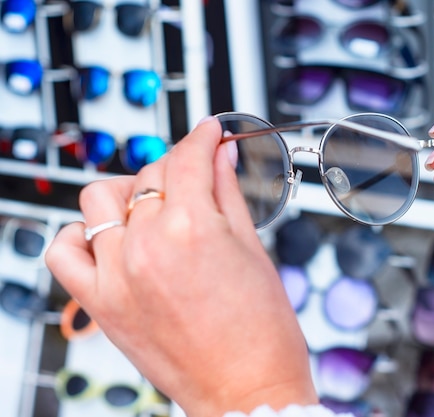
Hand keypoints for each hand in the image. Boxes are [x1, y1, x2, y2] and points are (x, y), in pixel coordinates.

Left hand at [45, 117, 317, 415]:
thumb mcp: (254, 251)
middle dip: (176, 166)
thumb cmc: (262, 334)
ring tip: (150, 208)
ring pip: (98, 199)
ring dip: (126, 193)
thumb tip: (221, 157)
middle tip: (193, 178)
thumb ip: (229, 194)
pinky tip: (108, 239)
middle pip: (148, 174)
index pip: (189, 157)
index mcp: (192, 228)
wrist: (247, 390)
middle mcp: (146, 246)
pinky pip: (63, 250)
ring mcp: (117, 274)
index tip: (208, 134)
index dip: (202, 137)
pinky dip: (79, 235)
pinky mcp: (100, 303)